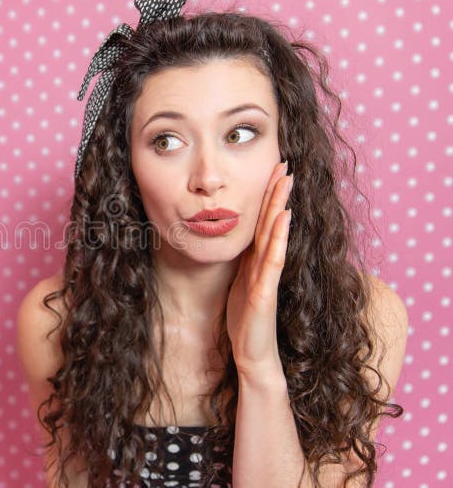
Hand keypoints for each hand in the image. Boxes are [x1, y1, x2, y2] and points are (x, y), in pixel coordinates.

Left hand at [226, 160, 292, 377]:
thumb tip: (233, 238)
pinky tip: (283, 219)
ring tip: (286, 182)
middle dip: (278, 193)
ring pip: (275, 236)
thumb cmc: (245, 321)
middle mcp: (266, 265)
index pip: (264, 223)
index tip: (272, 170)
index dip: (268, 197)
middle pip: (273, 223)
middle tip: (284, 164)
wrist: (252, 355)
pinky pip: (273, 261)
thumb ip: (242, 261)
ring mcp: (268, 278)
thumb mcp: (239, 282)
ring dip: (280, 208)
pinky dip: (279, 239)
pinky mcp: (265, 293)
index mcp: (257, 262)